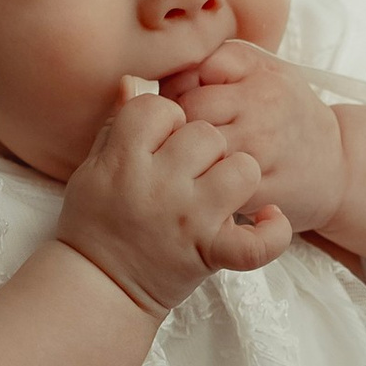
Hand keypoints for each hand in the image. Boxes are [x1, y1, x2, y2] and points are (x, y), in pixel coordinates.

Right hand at [58, 84, 293, 311]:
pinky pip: (257, 241)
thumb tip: (133, 81)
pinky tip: (268, 217)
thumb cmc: (95, 222)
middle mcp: (160, 186)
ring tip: (221, 190)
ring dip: (236, 175)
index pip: (160, 108)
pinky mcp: (211, 252)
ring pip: (241, 168)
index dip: (167, 116)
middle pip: (206, 134)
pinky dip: (272, 232)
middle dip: (203, 146)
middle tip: (190, 169)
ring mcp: (190, 219)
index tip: (163, 137)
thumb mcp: (93, 168)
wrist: (101, 284)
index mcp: (124, 161)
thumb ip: (118, 124)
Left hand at [157, 41, 347, 233]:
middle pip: (187, 116)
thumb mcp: (266, 70)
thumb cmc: (290, 113)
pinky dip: (204, 188)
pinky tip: (211, 183)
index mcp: (259, 78)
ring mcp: (262, 155)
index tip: (185, 107)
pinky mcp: (261, 192)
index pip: (187, 81)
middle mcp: (261, 114)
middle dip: (177, 128)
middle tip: (186, 137)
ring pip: (196, 153)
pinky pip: (212, 189)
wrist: (340, 166)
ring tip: (197, 159)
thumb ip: (220, 61)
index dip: (175, 95)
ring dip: (188, 159)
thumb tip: (170, 74)